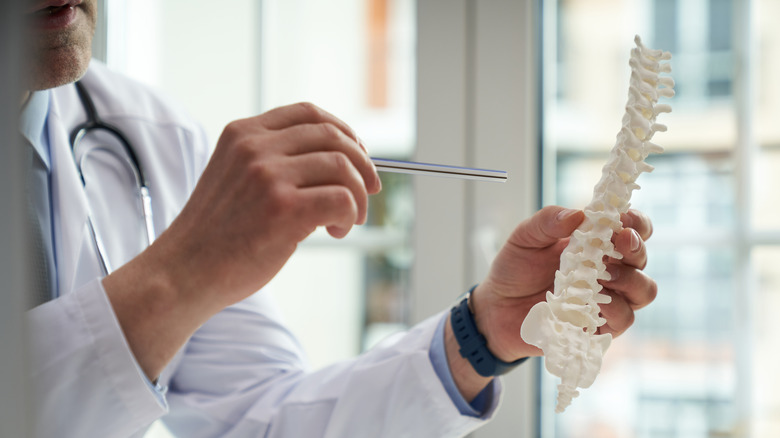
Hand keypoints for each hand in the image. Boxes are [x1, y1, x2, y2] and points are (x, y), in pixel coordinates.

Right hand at [104, 102, 380, 377]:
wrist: (184, 273)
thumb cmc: (216, 234)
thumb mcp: (235, 178)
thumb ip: (272, 162)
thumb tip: (339, 163)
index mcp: (242, 133)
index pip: (308, 113)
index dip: (343, 131)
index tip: (357, 156)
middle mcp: (255, 147)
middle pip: (333, 136)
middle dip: (362, 164)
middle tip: (369, 190)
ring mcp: (268, 176)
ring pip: (343, 168)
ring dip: (358, 195)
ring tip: (348, 219)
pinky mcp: (283, 208)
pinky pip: (341, 199)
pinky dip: (349, 215)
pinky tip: (334, 231)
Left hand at [471, 205, 656, 361]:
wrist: (496, 308)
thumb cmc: (515, 269)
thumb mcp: (525, 237)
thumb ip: (548, 221)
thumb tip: (578, 214)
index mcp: (597, 243)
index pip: (633, 228)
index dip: (636, 222)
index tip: (624, 218)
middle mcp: (610, 270)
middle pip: (641, 258)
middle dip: (636, 247)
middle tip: (620, 241)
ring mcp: (608, 299)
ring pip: (643, 290)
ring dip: (631, 280)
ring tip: (606, 276)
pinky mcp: (600, 326)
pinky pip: (624, 319)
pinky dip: (616, 309)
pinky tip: (597, 303)